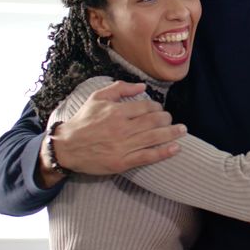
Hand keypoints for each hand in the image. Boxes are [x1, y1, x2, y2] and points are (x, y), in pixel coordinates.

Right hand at [41, 81, 187, 184]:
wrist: (67, 147)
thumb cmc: (83, 121)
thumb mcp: (97, 98)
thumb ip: (120, 88)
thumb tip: (142, 86)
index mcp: (117, 111)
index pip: (146, 107)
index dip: (157, 107)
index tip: (159, 110)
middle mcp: (122, 128)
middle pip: (154, 121)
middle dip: (167, 119)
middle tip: (172, 120)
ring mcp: (123, 146)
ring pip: (154, 138)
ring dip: (172, 133)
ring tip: (182, 131)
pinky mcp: (122, 162)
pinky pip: (148, 157)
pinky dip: (164, 152)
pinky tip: (176, 148)